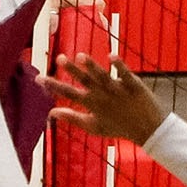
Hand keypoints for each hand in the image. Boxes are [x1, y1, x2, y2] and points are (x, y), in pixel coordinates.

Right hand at [38, 53, 164, 144]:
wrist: (148, 130)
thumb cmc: (118, 127)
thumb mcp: (93, 126)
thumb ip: (72, 117)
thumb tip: (52, 111)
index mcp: (91, 104)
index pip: (68, 93)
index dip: (52, 85)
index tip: (38, 78)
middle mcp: (103, 95)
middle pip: (85, 81)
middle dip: (72, 70)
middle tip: (60, 58)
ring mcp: (118, 89)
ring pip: (102, 76)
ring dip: (92, 67)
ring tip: (80, 57)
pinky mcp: (133, 85)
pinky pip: (125, 74)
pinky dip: (118, 66)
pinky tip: (111, 56)